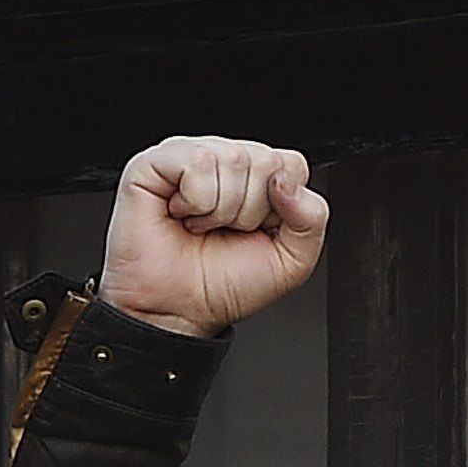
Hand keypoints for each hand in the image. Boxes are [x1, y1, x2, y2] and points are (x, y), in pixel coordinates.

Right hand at [101, 136, 329, 338]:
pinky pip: (198, 161)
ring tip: (202, 226)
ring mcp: (190, 156)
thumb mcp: (292, 261)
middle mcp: (225, 161)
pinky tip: (181, 214)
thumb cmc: (224, 285)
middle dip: (251, 211)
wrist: (178, 310)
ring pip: (233, 158)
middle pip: (266, 160)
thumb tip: (289, 184)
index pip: (292, 164)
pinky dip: (196, 200)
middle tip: (225, 231)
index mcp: (257, 178)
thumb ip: (312, 219)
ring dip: (222, 209)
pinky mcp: (155, 161)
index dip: (283, 205)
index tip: (258, 231)